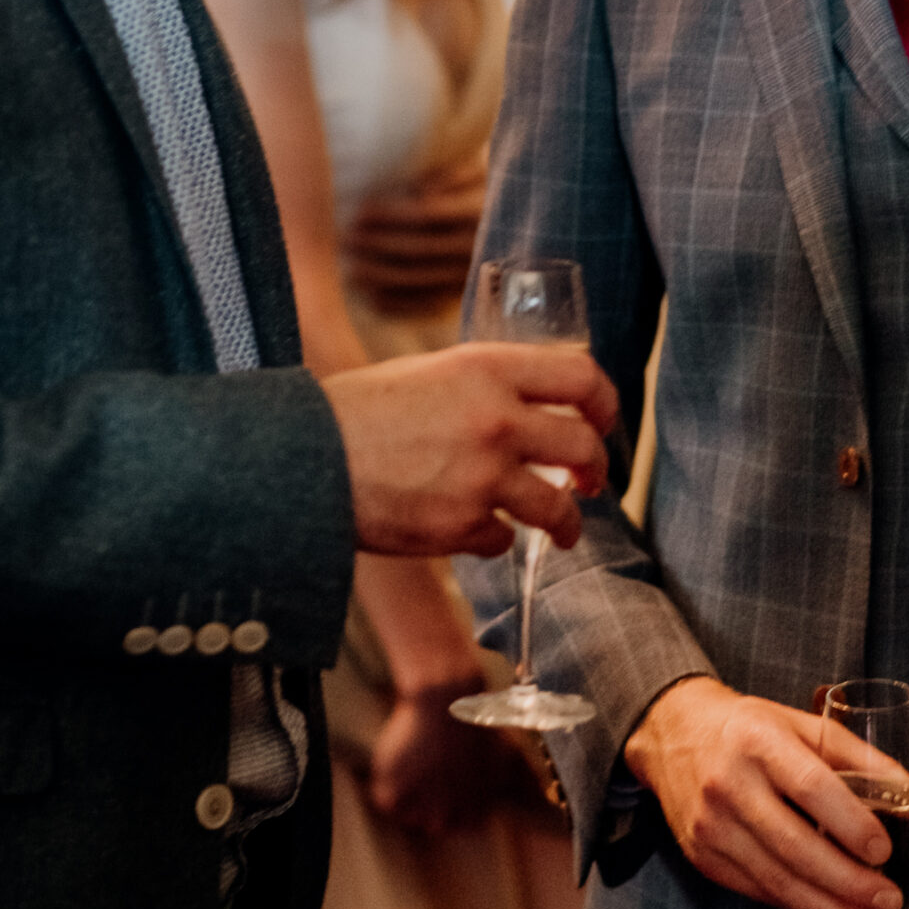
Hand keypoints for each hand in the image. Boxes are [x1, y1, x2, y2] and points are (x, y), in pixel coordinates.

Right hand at [324, 341, 617, 558]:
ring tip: (562, 530)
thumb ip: (483, 384)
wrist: (304, 460)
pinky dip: (495, 537)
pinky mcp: (461, 526)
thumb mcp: (430, 372)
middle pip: (583, 447)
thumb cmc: (359, 412)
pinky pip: (504, 539)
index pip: (581, 377)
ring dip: (565, 523)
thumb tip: (530, 405)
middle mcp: (495, 420)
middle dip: (595, 471)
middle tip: (589, 482)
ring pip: (557, 508)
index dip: (604, 403)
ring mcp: (482, 477)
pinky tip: (475, 529)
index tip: (603, 422)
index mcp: (487, 369)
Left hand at [344, 158, 486, 314]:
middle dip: (378, 246)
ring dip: (381, 277)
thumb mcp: (473, 170)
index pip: (427, 215)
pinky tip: (371, 297)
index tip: (360, 212)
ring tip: (350, 270)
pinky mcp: (465, 298)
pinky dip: (398, 305)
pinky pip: (428, 307)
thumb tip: (419, 191)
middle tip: (346, 240)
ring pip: (421, 281)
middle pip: (419, 250)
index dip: (390, 216)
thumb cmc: (481, 187)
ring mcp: (472, 277)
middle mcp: (477, 247)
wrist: (516, 222)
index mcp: (479, 210)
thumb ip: (447, 174)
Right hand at [365, 687, 539, 831]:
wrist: (446, 697)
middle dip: (431, 796)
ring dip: (409, 790)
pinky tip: (402, 757)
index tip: (452, 771)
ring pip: (408, 813)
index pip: (460, 823)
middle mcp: (447, 820)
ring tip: (418, 758)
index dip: (455, 795)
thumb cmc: (481, 725)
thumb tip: (556, 810)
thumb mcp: (510, 760)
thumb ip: (527, 789)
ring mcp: (419, 809)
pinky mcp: (393, 794)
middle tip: (433, 763)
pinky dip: (387, 781)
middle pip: (432, 821)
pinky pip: (384, 801)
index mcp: (475, 817)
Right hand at [623, 677, 908, 908]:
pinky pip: (758, 890)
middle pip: (794, 845)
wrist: (671, 734)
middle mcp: (728, 784)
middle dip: (847, 882)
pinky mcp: (702, 857)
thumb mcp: (803, 725)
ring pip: (776, 879)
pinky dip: (799, 905)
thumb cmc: (750, 728)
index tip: (884, 851)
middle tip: (889, 901)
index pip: (810, 786)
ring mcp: (710, 826)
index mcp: (757, 739)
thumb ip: (864, 763)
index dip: (850, 823)